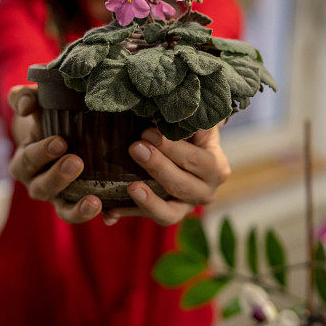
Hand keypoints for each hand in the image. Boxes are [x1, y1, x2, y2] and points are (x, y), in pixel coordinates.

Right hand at [6, 85, 101, 222]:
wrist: (61, 129)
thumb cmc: (46, 113)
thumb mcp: (33, 102)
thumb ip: (24, 98)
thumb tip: (27, 107)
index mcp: (24, 162)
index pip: (28, 160)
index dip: (41, 153)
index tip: (60, 141)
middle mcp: (38, 183)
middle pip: (43, 187)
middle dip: (58, 176)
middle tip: (76, 162)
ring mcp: (59, 197)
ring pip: (63, 210)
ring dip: (77, 208)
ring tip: (94, 202)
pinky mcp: (79, 204)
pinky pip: (85, 215)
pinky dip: (98, 216)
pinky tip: (111, 215)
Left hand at [102, 125, 231, 226]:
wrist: (190, 154)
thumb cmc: (191, 133)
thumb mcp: (196, 123)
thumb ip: (189, 119)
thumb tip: (167, 109)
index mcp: (216, 168)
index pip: (196, 160)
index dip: (173, 148)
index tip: (148, 133)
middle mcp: (205, 192)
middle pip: (182, 186)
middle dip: (157, 166)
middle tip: (135, 148)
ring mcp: (185, 207)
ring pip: (169, 213)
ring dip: (149, 201)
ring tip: (131, 187)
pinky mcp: (165, 215)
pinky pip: (145, 217)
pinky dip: (127, 214)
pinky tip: (110, 212)